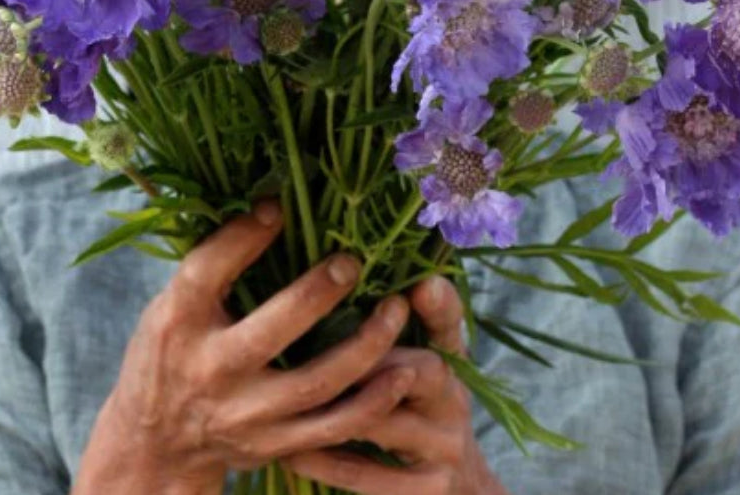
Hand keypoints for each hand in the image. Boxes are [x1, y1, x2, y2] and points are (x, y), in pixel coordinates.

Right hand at [73, 201, 413, 494]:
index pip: (205, 273)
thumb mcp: (171, 304)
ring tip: (397, 309)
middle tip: (352, 261)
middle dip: (315, 295)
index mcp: (176, 324)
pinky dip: (372, 403)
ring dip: (363, 347)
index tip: (278, 205)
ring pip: (314, 385)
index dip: (241, 237)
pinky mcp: (274, 446)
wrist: (158, 442)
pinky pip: (332, 428)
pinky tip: (401, 373)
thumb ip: (214, 264)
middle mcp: (209, 371)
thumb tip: (273, 199)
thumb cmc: (173, 351)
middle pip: (267, 334)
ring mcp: (245, 416)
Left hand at [281, 275, 509, 494]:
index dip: (438, 304)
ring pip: (385, 422)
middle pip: (422, 369)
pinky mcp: (425, 492)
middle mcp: (454, 400)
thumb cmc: (419, 408)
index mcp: (451, 360)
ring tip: (283, 391)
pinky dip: (326, 461)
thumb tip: (374, 266)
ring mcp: (443, 449)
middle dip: (371, 352)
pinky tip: (289, 449)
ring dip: (334, 405)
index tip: (418, 286)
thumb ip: (403, 317)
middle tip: (318, 340)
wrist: (456, 487)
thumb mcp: (422, 359)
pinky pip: (368, 475)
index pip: (450, 323)